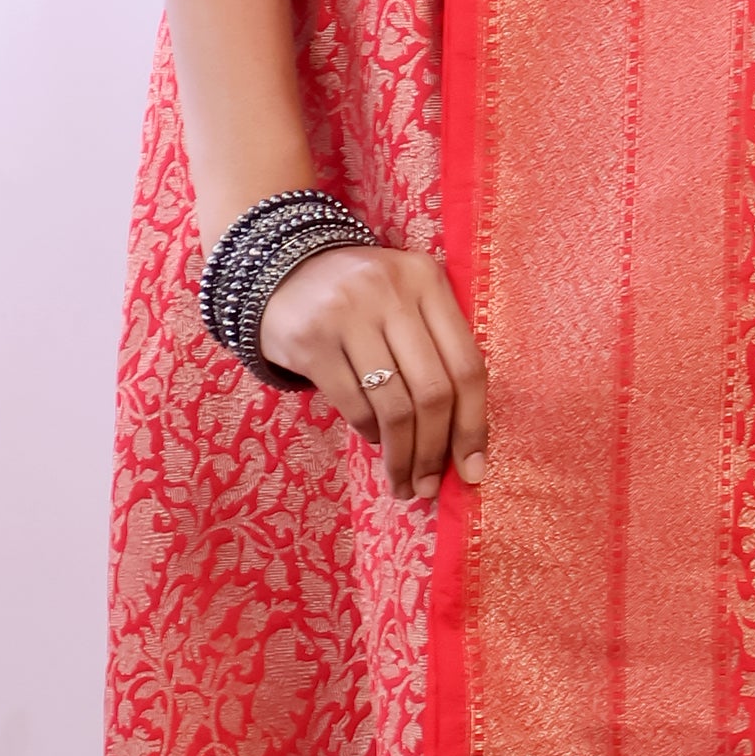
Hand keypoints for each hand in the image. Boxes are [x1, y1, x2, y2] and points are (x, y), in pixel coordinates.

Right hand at [257, 240, 486, 502]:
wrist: (280, 270)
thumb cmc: (361, 300)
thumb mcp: (406, 301)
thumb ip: (438, 349)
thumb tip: (465, 442)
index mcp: (428, 280)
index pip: (467, 364)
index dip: (474, 426)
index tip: (473, 470)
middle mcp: (392, 292)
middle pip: (432, 392)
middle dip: (435, 451)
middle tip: (430, 486)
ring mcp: (348, 314)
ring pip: (394, 406)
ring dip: (402, 455)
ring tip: (404, 481)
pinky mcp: (311, 340)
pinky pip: (353, 404)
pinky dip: (369, 432)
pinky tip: (374, 440)